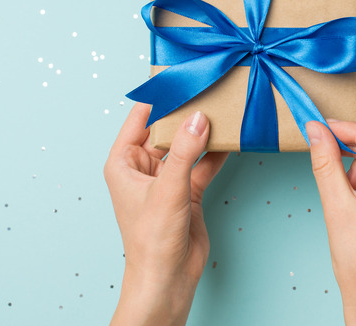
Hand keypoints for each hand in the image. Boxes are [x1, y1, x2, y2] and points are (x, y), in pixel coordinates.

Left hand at [104, 103, 227, 325]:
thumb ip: (185, 152)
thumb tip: (199, 118)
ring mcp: (167, 178)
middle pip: (167, 129)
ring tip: (223, 108)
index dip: (159, 97)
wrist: (167, 279)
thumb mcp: (168, 190)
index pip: (141, 118)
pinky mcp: (187, 190)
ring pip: (187, 145)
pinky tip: (231, 137)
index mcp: (124, 162)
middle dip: (186, 111)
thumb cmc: (151, 240)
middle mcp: (143, 167)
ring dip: (203, 131)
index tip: (181, 76)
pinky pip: (202, 163)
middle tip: (208, 88)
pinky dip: (216, 151)